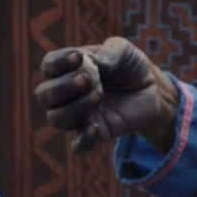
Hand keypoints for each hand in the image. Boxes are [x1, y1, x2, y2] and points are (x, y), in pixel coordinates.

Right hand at [36, 37, 180, 154]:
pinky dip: (83, 140)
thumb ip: (108, 52)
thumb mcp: (123, 50)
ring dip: (74, 107)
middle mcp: (67, 94)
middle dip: (62, 87)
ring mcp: (79, 116)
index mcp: (68, 69)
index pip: (49, 66)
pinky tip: (95, 127)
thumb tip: (93, 64)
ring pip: (57, 119)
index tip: (78, 57)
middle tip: (87, 80)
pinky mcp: (96, 133)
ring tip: (99, 95)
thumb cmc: (130, 66)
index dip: (58, 62)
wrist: (151, 89)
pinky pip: (79, 146)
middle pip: (44, 95)